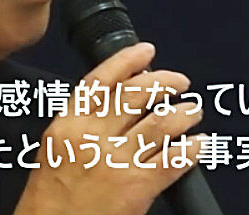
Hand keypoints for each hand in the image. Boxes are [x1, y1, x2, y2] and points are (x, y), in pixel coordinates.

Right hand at [13, 42, 202, 214]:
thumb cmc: (50, 198)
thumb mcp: (53, 148)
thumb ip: (80, 123)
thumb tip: (111, 103)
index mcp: (69, 123)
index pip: (101, 79)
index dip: (127, 60)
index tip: (145, 51)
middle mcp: (93, 136)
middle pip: (136, 94)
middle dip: (164, 82)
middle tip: (179, 81)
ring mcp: (117, 160)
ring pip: (161, 122)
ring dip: (184, 112)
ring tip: (193, 110)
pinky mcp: (137, 186)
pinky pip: (173, 160)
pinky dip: (191, 149)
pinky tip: (198, 145)